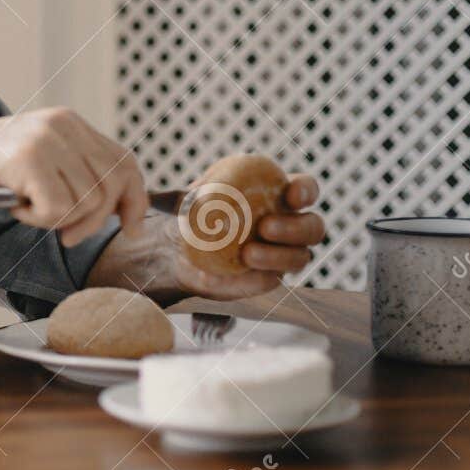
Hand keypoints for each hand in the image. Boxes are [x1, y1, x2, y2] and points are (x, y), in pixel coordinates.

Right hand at [0, 107, 148, 245]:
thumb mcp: (40, 160)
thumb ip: (76, 172)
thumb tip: (122, 208)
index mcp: (70, 123)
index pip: (125, 162)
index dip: (135, 198)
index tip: (131, 227)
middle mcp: (63, 125)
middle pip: (111, 187)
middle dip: (94, 222)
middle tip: (66, 236)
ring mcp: (47, 139)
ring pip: (87, 202)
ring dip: (58, 220)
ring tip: (27, 208)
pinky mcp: (30, 160)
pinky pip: (58, 210)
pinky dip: (37, 220)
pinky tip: (15, 207)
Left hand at [165, 174, 324, 299]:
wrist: (183, 250)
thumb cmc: (195, 213)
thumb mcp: (191, 199)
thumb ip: (184, 194)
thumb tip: (156, 196)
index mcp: (278, 196)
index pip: (306, 190)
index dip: (306, 191)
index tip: (291, 194)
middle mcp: (289, 226)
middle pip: (313, 227)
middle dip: (295, 227)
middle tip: (266, 227)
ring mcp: (283, 254)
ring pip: (300, 257)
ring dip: (279, 255)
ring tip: (248, 253)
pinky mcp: (270, 278)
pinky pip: (271, 280)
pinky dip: (256, 276)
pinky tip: (233, 272)